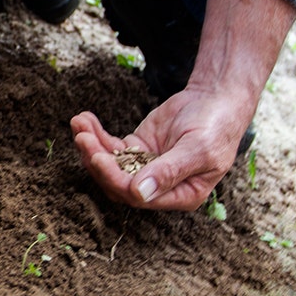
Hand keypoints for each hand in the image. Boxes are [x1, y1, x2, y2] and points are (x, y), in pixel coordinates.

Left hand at [70, 85, 254, 210]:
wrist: (216, 99)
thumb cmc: (216, 127)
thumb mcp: (198, 149)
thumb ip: (169, 171)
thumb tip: (139, 193)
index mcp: (180, 195)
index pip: (138, 196)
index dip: (115, 179)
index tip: (98, 158)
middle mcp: (159, 187)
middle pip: (117, 182)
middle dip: (96, 160)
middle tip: (82, 138)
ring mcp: (144, 167)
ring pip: (110, 164)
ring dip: (91, 146)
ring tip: (79, 124)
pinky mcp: (136, 148)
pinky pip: (110, 146)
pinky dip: (95, 134)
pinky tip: (84, 119)